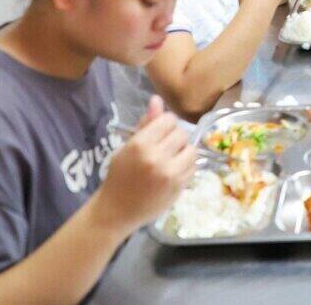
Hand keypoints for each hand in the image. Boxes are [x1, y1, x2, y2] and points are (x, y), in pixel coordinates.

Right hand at [94, 96, 195, 235]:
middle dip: (174, 138)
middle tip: (164, 147)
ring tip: (170, 159)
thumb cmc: (119, 176)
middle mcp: (157, 158)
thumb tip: (157, 99)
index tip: (159, 132)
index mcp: (140, 145)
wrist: (117, 210)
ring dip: (183, 152)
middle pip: (181, 134)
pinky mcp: (179, 187)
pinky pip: (193, 167)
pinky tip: (173, 171)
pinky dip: (186, 166)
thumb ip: (145, 123)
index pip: (168, 120)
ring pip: (192, 150)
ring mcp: (170, 174)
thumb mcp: (127, 147)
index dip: (165, 124)